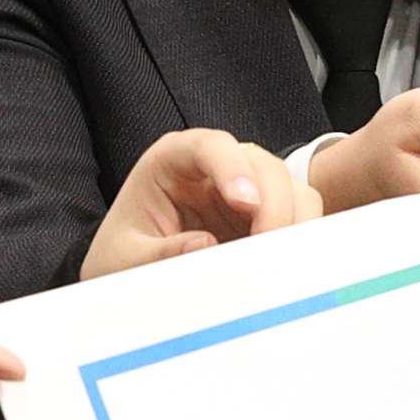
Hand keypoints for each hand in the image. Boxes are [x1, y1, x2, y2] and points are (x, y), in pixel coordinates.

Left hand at [81, 129, 319, 279]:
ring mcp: (244, 190)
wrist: (129, 273)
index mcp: (172, 161)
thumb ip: (159, 253)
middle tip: (268, 247)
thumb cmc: (121, 255)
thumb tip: (204, 245)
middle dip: (273, 205)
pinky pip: (296, 216)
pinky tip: (285, 264)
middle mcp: (213, 168)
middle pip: (262, 165)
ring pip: (289, 188)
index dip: (232, 168)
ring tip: (278, 263)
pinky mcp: (263, 218)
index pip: (209, 146)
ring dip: (293, 223)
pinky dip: (299, 238)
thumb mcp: (125, 258)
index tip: (244, 202)